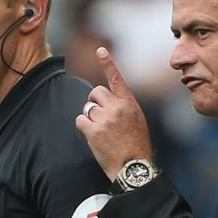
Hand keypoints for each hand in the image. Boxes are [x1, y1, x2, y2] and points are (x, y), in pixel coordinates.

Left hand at [75, 47, 152, 180]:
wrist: (133, 167)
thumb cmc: (137, 145)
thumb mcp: (137, 120)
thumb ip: (124, 107)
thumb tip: (108, 101)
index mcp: (129, 103)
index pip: (116, 79)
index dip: (107, 63)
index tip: (99, 50)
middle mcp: (117, 107)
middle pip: (96, 92)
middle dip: (94, 101)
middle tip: (99, 115)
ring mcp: (105, 119)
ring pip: (88, 107)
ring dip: (90, 116)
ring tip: (101, 131)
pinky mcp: (93, 131)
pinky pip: (80, 120)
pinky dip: (84, 127)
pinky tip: (94, 136)